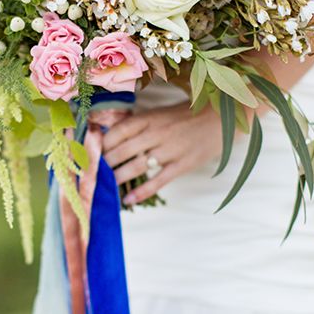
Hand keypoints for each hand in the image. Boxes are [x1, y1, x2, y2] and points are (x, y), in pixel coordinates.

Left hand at [102, 101, 222, 205]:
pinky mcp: (183, 164)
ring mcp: (171, 149)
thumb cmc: (187, 116)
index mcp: (150, 118)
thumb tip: (111, 137)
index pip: (118, 131)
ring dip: (119, 177)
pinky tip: (129, 200)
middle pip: (123, 150)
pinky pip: (159, 180)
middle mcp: (158, 132)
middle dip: (105, 163)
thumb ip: (140, 125)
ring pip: (138, 166)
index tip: (91, 152)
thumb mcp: (161, 113)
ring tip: (106, 185)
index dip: (102, 143)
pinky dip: (142, 192)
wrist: (221, 118)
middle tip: (93, 173)